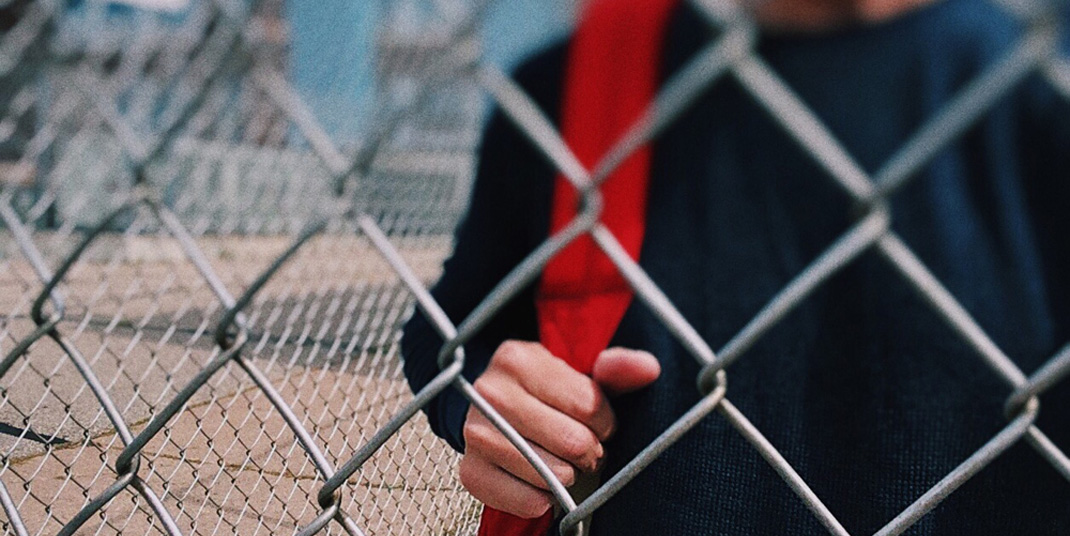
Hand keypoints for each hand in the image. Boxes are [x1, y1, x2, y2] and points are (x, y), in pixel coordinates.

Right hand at [459, 341, 660, 517]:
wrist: (497, 416)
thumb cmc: (548, 395)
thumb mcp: (583, 374)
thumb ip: (618, 369)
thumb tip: (648, 368)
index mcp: (517, 358)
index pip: (588, 404)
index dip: (604, 421)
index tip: (596, 421)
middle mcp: (489, 392)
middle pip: (572, 441)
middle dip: (590, 451)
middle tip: (582, 447)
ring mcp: (475, 433)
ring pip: (552, 474)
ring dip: (570, 476)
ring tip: (564, 462)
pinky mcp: (470, 471)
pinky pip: (527, 500)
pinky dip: (544, 500)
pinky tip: (543, 482)